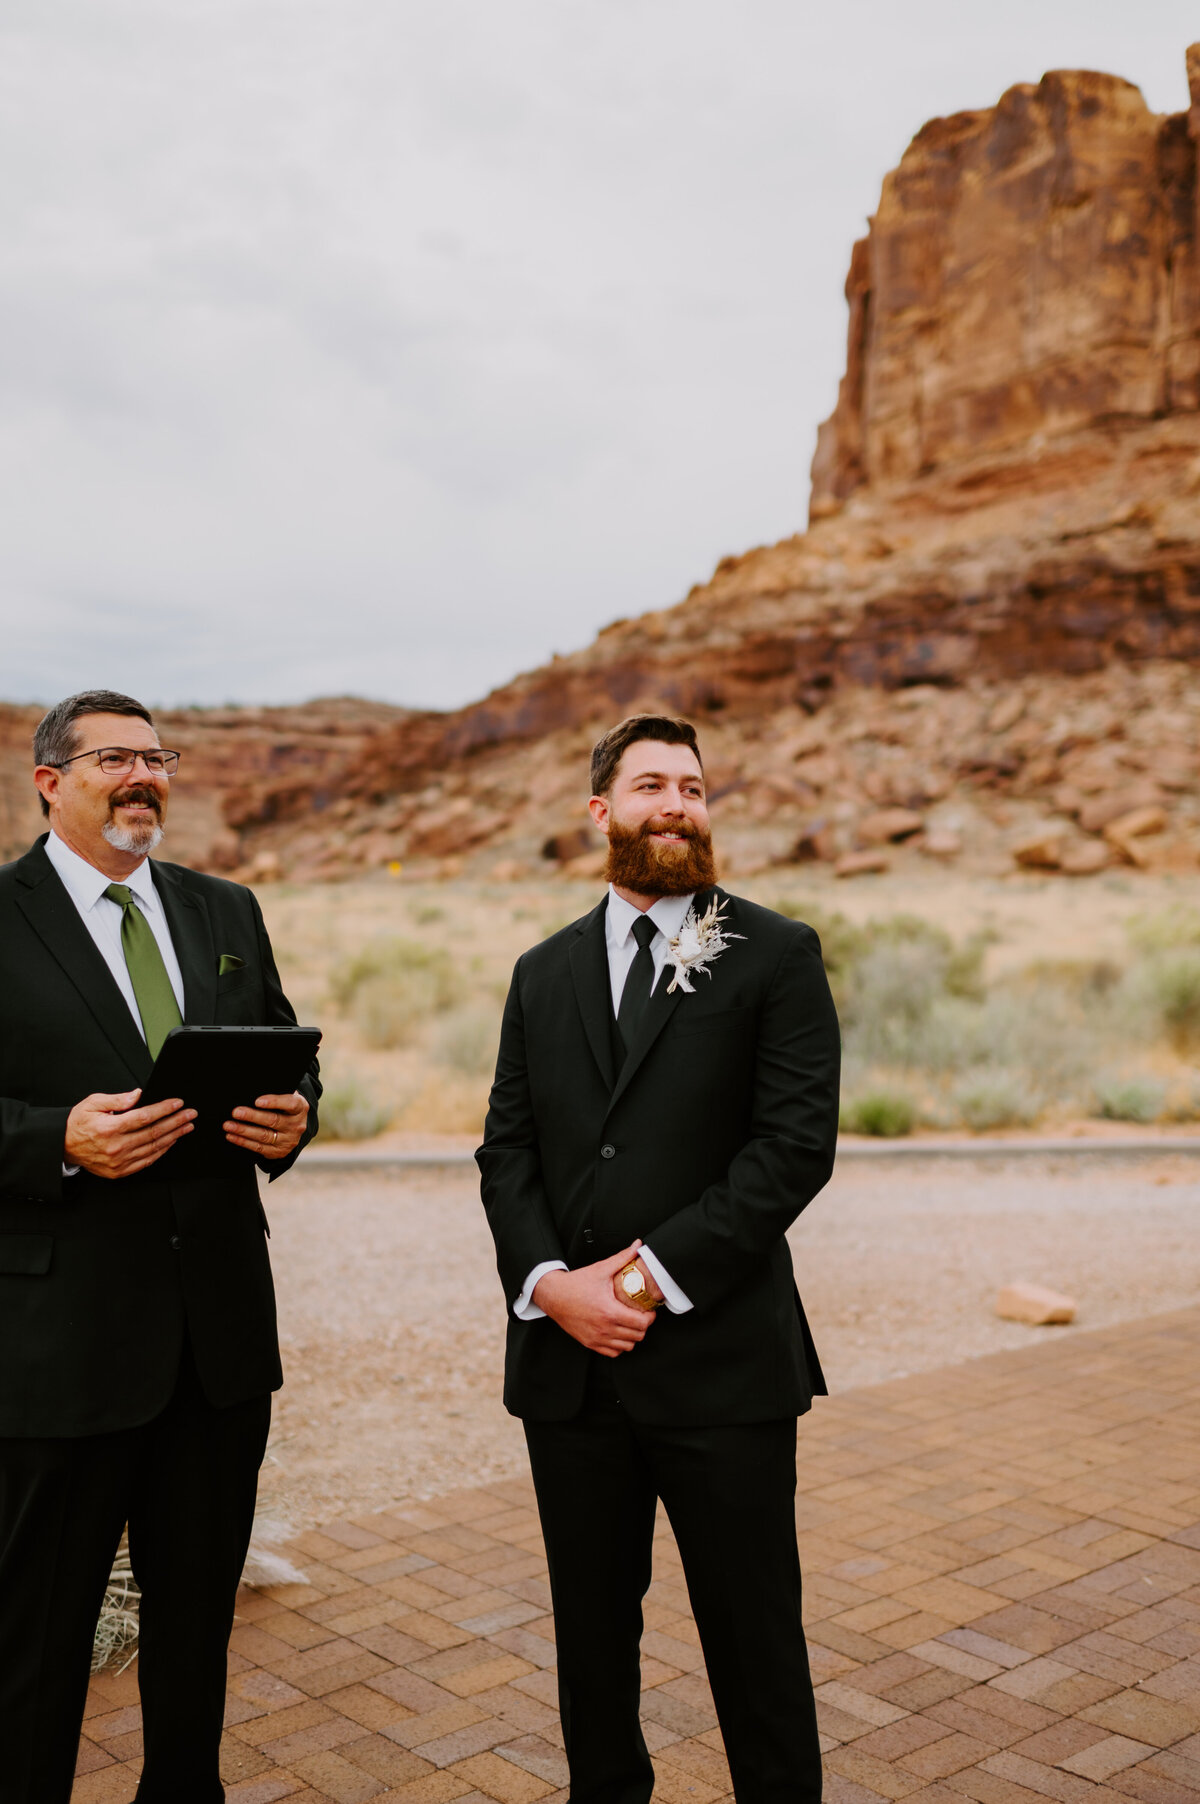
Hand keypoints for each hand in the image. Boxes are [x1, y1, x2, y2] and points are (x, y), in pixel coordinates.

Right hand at [65, 1090, 195, 1179]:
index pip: (144, 1117)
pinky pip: (146, 1161)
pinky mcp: (119, 1171)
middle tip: (190, 1114)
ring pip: (154, 1148)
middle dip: (176, 1122)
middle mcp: (116, 1147)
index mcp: (109, 1128)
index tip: (178, 1103)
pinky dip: (161, 1151)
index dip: (164, 1109)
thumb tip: (138, 1095)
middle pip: (154, 1133)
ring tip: (186, 1127)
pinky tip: (171, 1142)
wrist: (63, 1146)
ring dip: (174, 1136)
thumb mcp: (93, 1103)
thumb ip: (117, 1099)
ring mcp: (119, 1162)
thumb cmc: (78, 1123)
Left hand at [224, 1090, 308, 1159]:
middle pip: (273, 1120)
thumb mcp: (286, 1097)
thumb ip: (275, 1093)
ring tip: (229, 1125)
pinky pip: (259, 1148)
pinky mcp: (278, 1152)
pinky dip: (244, 1142)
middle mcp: (297, 1125)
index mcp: (300, 1108)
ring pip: (264, 1136)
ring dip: (244, 1130)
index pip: (290, 1104)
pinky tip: (232, 1136)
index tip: (257, 1101)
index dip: (274, 1102)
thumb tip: (251, 1092)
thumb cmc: (284, 1106)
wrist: (294, 1127)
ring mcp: (288, 1141)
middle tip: (236, 1112)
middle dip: (252, 1116)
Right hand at [533, 1240, 657, 1356]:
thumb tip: (638, 1245)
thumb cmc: (576, 1284)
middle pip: (637, 1336)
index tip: (649, 1310)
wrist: (553, 1296)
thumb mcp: (601, 1269)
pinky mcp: (590, 1343)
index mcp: (609, 1312)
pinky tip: (619, 1333)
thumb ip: (622, 1258)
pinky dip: (620, 1345)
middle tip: (642, 1315)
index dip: (650, 1317)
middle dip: (644, 1326)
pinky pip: (613, 1352)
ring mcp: (597, 1338)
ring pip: (627, 1346)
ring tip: (632, 1324)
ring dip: (633, 1336)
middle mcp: (604, 1328)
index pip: (641, 1323)